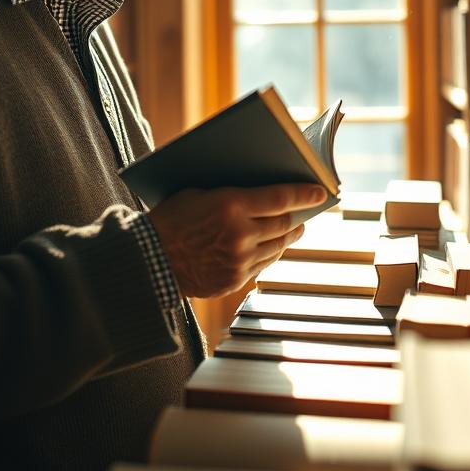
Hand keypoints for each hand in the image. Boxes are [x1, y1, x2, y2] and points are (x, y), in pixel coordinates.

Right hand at [148, 184, 326, 297]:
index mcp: (230, 205)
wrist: (147, 261)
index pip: (280, 197)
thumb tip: (260, 190)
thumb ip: (229, 193)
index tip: (322, 191)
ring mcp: (239, 261)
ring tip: (294, 228)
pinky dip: (271, 253)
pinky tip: (272, 246)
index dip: (305, 193)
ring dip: (289, 236)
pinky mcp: (235, 280)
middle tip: (305, 212)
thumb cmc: (169, 219)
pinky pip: (263, 265)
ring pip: (278, 247)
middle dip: (298, 216)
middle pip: (284, 224)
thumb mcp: (196, 192)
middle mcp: (240, 234)